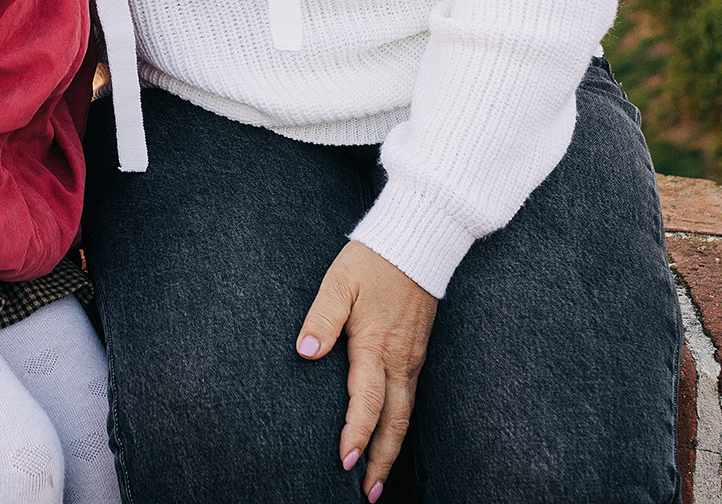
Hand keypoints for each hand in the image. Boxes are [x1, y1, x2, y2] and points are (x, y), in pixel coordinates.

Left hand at [296, 241, 437, 501]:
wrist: (417, 243)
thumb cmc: (372, 261)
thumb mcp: (338, 282)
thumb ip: (321, 318)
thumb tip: (304, 352)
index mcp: (376, 344)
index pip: (366, 401)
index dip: (356, 433)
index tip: (343, 461)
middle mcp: (399, 359)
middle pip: (394, 422)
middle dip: (381, 459)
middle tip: (367, 492)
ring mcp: (412, 358)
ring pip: (406, 415)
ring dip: (392, 448)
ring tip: (377, 478)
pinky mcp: (417, 354)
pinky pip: (411, 399)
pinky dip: (401, 426)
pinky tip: (390, 438)